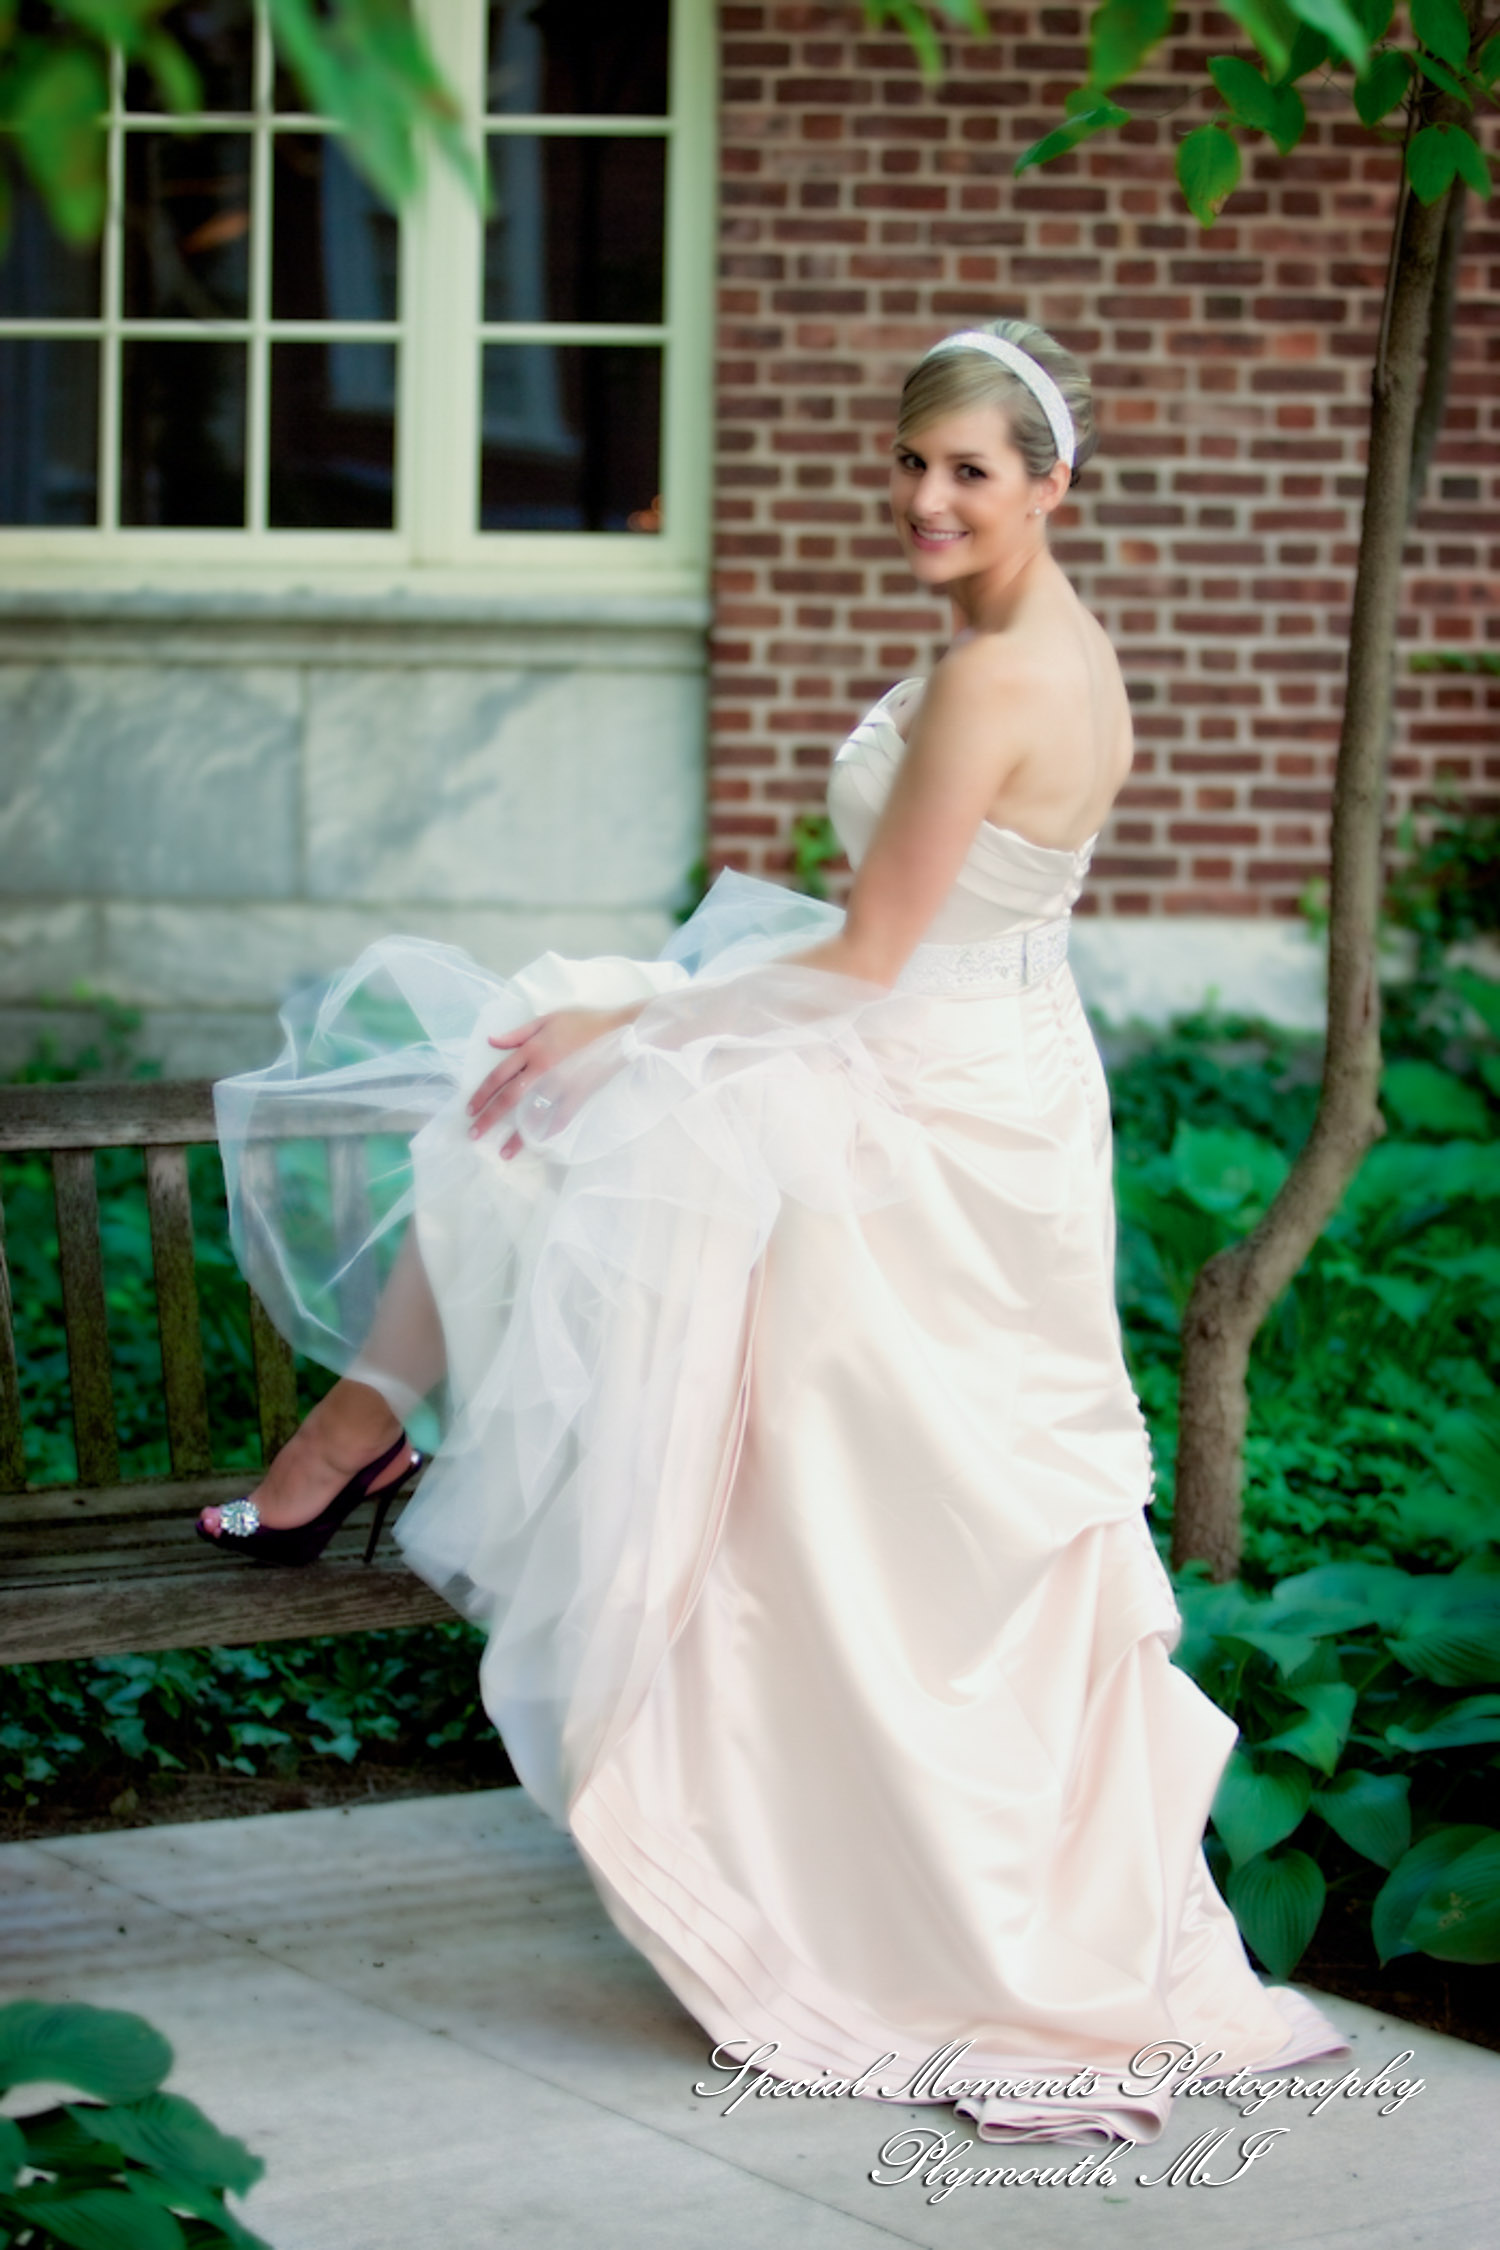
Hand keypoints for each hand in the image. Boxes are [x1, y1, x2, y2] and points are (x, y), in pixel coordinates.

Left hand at [467, 1007, 628, 1157]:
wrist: (621, 1031)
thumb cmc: (585, 1021)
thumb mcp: (548, 1019)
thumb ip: (518, 1033)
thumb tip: (491, 1041)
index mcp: (532, 1049)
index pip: (499, 1074)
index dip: (482, 1093)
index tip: (470, 1110)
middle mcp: (542, 1069)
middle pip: (509, 1098)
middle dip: (489, 1118)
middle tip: (474, 1135)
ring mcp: (562, 1084)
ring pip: (533, 1114)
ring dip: (517, 1136)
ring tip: (504, 1153)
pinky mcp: (580, 1094)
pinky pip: (562, 1118)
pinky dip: (550, 1132)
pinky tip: (540, 1144)